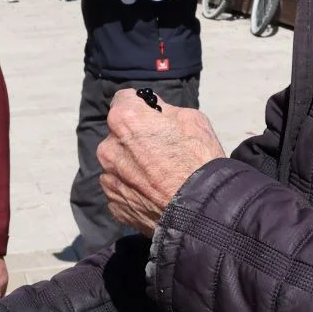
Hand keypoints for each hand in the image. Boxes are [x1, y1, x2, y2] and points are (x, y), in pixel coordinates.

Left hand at [97, 89, 226, 234]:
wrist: (203, 211)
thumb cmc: (199, 160)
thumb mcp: (191, 119)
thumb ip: (164, 111)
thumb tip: (154, 112)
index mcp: (125, 120)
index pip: (124, 100)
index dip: (141, 108)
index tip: (152, 118)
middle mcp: (109, 147)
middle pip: (119, 135)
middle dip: (136, 139)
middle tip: (161, 151)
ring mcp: (109, 178)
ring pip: (118, 164)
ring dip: (132, 167)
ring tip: (159, 177)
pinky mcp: (114, 204)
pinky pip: (121, 190)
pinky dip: (134, 190)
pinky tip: (155, 194)